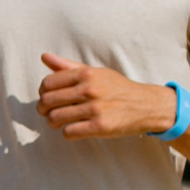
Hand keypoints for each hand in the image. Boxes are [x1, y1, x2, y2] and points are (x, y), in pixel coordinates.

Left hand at [37, 53, 181, 139]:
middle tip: (50, 113)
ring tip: (61, 121)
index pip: (48, 83)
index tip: (48, 98)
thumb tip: (44, 56)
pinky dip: (67, 133)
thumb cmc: (117, 89)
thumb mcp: (96, 73)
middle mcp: (89, 89)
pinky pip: (68, 132)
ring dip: (53, 122)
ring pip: (54, 118)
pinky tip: (75, 129)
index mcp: (86, 74)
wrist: (147, 105)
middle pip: (47, 101)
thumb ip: (68, 66)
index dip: (43, 93)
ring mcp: (95, 108)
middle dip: (44, 109)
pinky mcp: (100, 126)